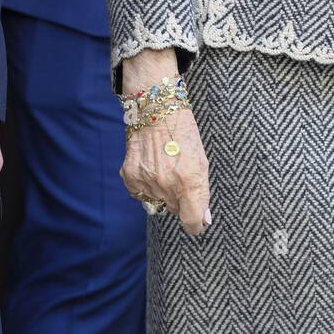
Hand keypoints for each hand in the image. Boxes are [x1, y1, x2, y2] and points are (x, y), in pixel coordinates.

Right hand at [119, 52, 210, 235]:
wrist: (156, 109)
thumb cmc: (184, 133)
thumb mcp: (202, 160)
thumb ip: (202, 193)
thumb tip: (204, 221)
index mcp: (189, 179)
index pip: (191, 220)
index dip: (196, 224)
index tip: (198, 222)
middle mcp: (166, 183)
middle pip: (175, 210)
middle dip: (180, 199)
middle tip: (181, 175)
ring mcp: (145, 180)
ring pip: (158, 202)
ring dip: (163, 191)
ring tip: (165, 165)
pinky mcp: (129, 176)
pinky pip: (141, 193)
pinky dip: (147, 185)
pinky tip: (151, 165)